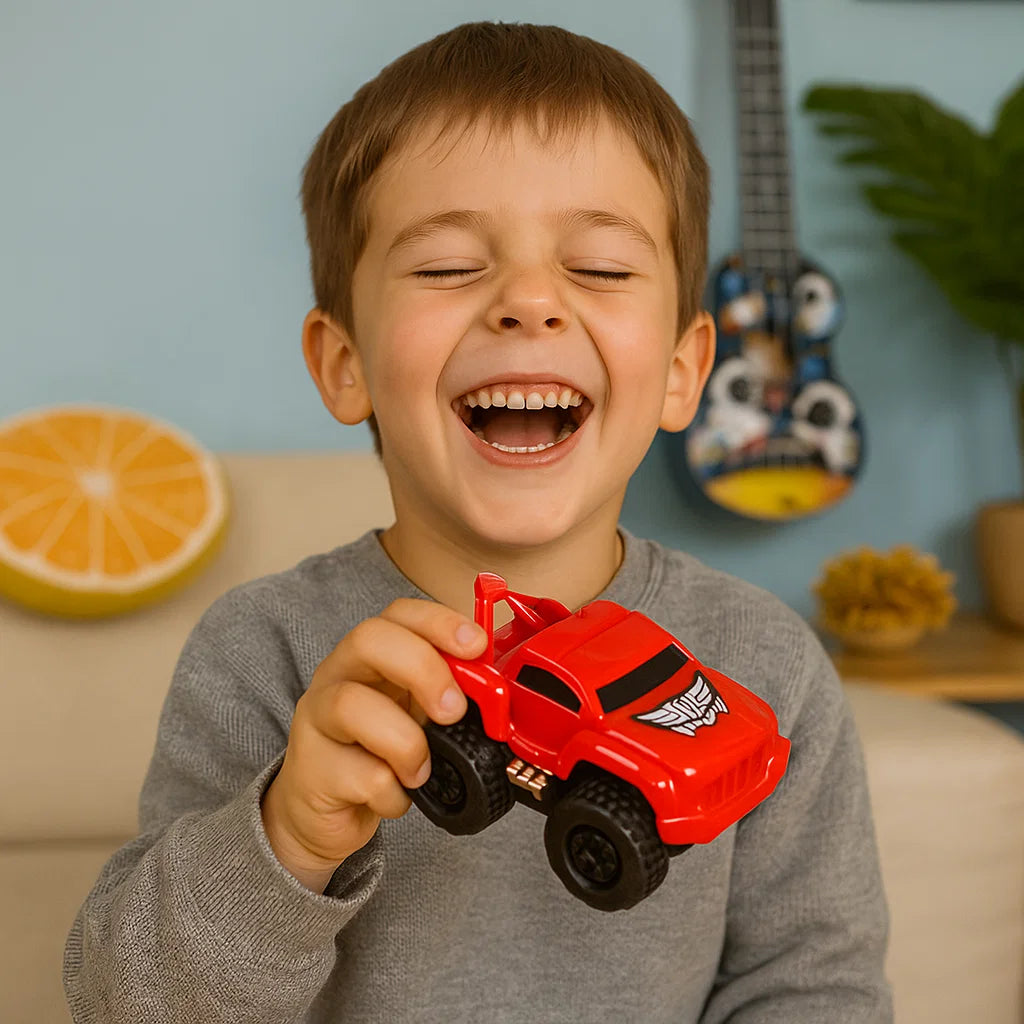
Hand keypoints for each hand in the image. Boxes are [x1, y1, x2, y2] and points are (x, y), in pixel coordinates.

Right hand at [259, 598, 487, 892]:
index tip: (477, 646)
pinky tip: (396, 797)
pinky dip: (392, 794)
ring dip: (404, 742)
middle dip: (422, 668)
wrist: (330, 813)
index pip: (399, 614)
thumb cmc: (380, 751)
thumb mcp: (419, 714)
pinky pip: (361, 776)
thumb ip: (451, 693)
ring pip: (349, 704)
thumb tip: (497, 693)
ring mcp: (316, 719)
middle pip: (368, 639)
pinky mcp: (312, 770)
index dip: (439, 622)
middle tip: (453, 709)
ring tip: (420, 770)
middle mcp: (338, 675)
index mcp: (372, 655)